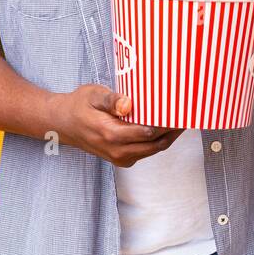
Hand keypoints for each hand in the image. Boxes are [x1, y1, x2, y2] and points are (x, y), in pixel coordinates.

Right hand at [46, 84, 183, 167]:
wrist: (63, 124)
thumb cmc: (79, 105)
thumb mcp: (93, 95)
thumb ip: (112, 100)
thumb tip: (128, 105)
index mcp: (112, 134)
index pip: (149, 131)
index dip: (168, 122)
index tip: (182, 109)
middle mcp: (118, 151)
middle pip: (156, 143)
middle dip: (174, 130)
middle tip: (190, 114)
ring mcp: (120, 158)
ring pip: (154, 150)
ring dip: (169, 136)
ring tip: (183, 119)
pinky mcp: (122, 159)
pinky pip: (147, 151)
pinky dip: (159, 141)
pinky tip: (167, 127)